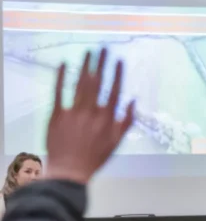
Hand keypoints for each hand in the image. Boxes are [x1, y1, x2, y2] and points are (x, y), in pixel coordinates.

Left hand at [46, 50, 134, 184]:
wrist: (69, 171)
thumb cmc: (94, 158)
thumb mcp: (116, 142)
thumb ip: (126, 121)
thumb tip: (133, 102)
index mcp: (107, 119)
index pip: (114, 91)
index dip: (117, 74)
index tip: (119, 61)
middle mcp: (91, 113)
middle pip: (98, 83)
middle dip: (101, 63)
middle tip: (104, 49)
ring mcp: (74, 113)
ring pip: (81, 84)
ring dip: (85, 66)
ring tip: (89, 52)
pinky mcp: (57, 115)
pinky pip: (59, 92)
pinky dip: (61, 78)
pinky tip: (64, 65)